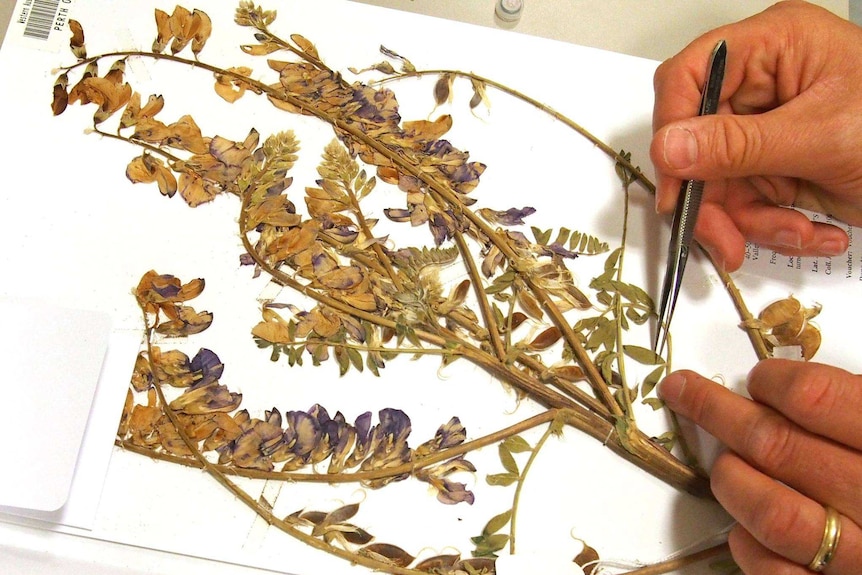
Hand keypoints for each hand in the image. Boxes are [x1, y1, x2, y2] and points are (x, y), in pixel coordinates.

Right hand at [651, 1, 861, 271]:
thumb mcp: (825, 137)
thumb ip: (739, 144)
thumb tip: (668, 148)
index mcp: (774, 48)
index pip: (689, 76)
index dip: (673, 128)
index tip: (677, 182)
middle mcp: (762, 86)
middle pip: (697, 143)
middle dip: (715, 198)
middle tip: (724, 239)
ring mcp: (768, 131)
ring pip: (719, 185)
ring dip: (750, 222)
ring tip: (796, 234)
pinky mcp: (777, 168)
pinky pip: (747, 205)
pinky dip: (773, 229)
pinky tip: (813, 232)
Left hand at [658, 359, 861, 572]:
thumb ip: (857, 409)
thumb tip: (790, 388)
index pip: (817, 398)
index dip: (773, 382)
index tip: (757, 378)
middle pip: (779, 446)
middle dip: (717, 412)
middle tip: (685, 392)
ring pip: (773, 513)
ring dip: (732, 478)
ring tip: (723, 463)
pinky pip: (778, 574)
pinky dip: (747, 546)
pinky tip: (744, 526)